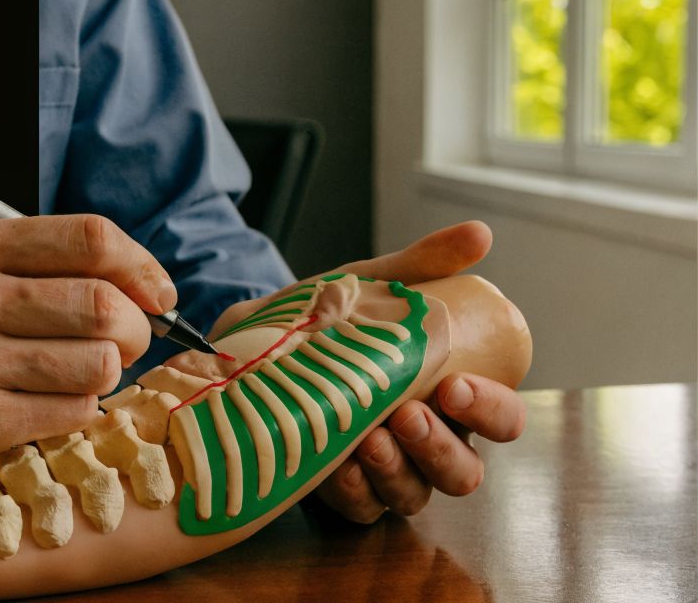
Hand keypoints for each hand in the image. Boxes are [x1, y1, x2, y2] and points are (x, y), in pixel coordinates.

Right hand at [0, 214, 175, 506]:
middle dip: (138, 328)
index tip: (159, 292)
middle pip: (106, 303)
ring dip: (107, 373)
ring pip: (100, 362)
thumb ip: (32, 267)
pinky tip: (48, 404)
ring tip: (78, 374)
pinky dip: (79, 409)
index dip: (142, 266)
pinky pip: (74, 410)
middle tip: (126, 342)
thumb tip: (140, 285)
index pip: (91, 237)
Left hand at [212, 221, 526, 522]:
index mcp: (448, 396)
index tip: (457, 386)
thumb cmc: (324, 318)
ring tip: (370, 440)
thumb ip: (421, 265)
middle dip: (441, 448)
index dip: (492, 410)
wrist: (245, 339)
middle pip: (464, 471)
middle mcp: (424, 441)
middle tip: (408, 414)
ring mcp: (384, 471)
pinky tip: (338, 469)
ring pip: (415, 496)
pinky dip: (355, 492)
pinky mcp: (339, 491)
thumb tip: (480, 234)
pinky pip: (362, 509)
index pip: (500, 419)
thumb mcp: (370, 285)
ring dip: (399, 472)